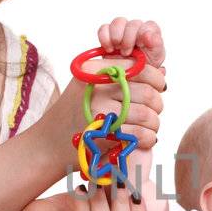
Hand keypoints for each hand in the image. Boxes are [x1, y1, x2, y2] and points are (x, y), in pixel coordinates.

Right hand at [47, 18, 166, 154]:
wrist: (49, 143)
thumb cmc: (75, 114)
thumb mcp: (90, 85)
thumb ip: (121, 76)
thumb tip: (161, 71)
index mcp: (96, 69)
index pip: (140, 67)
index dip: (156, 79)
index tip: (158, 89)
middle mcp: (98, 85)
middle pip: (147, 92)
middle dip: (157, 105)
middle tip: (153, 113)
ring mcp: (100, 107)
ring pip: (146, 113)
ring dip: (154, 124)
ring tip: (150, 128)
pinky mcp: (103, 131)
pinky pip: (140, 132)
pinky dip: (148, 138)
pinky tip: (145, 139)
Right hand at [96, 17, 166, 70]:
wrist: (131, 75)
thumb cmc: (145, 64)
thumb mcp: (156, 56)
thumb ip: (156, 44)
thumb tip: (149, 35)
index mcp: (150, 31)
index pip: (149, 25)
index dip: (143, 33)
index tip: (140, 45)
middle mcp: (136, 28)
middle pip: (132, 24)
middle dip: (128, 38)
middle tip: (127, 52)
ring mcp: (121, 29)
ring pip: (118, 22)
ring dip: (116, 36)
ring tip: (118, 49)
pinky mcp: (108, 34)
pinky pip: (104, 28)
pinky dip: (104, 38)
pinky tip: (109, 48)